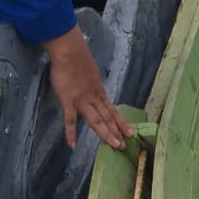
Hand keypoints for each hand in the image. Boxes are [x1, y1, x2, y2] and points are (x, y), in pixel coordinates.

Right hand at [43, 26, 133, 149]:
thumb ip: (91, 82)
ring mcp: (82, 100)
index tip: (129, 132)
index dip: (120, 122)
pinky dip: (71, 133)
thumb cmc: (77, 59)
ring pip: (96, 120)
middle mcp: (94, 98)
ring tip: (114, 146)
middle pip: (107, 117)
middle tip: (125, 145)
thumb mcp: (90, 72)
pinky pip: (70, 120)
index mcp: (99, 91)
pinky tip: (73, 145)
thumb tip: (90, 84)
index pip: (112, 110)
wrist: (70, 52)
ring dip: (106, 133)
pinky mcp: (69, 101)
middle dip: (116, 131)